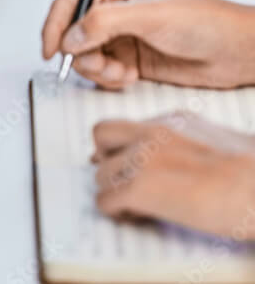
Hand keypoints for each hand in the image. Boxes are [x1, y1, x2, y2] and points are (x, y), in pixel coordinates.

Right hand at [42, 0, 254, 89]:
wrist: (237, 53)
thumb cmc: (208, 22)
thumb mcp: (151, 16)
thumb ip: (105, 22)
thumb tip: (72, 36)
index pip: (70, 3)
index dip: (56, 26)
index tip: (52, 49)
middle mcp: (114, 12)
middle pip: (72, 34)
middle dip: (81, 54)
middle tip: (97, 62)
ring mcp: (121, 37)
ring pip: (84, 57)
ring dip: (97, 69)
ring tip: (120, 70)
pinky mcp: (129, 60)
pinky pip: (102, 73)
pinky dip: (110, 79)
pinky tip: (130, 75)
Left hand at [92, 112, 254, 239]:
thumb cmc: (249, 175)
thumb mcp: (213, 143)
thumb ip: (178, 144)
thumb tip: (151, 158)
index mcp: (169, 124)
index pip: (117, 126)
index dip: (113, 148)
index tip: (121, 164)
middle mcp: (149, 135)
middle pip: (100, 140)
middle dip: (108, 160)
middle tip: (125, 181)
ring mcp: (141, 160)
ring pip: (101, 175)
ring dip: (115, 192)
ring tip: (140, 205)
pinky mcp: (139, 188)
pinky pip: (105, 201)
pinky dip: (116, 212)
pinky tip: (138, 216)